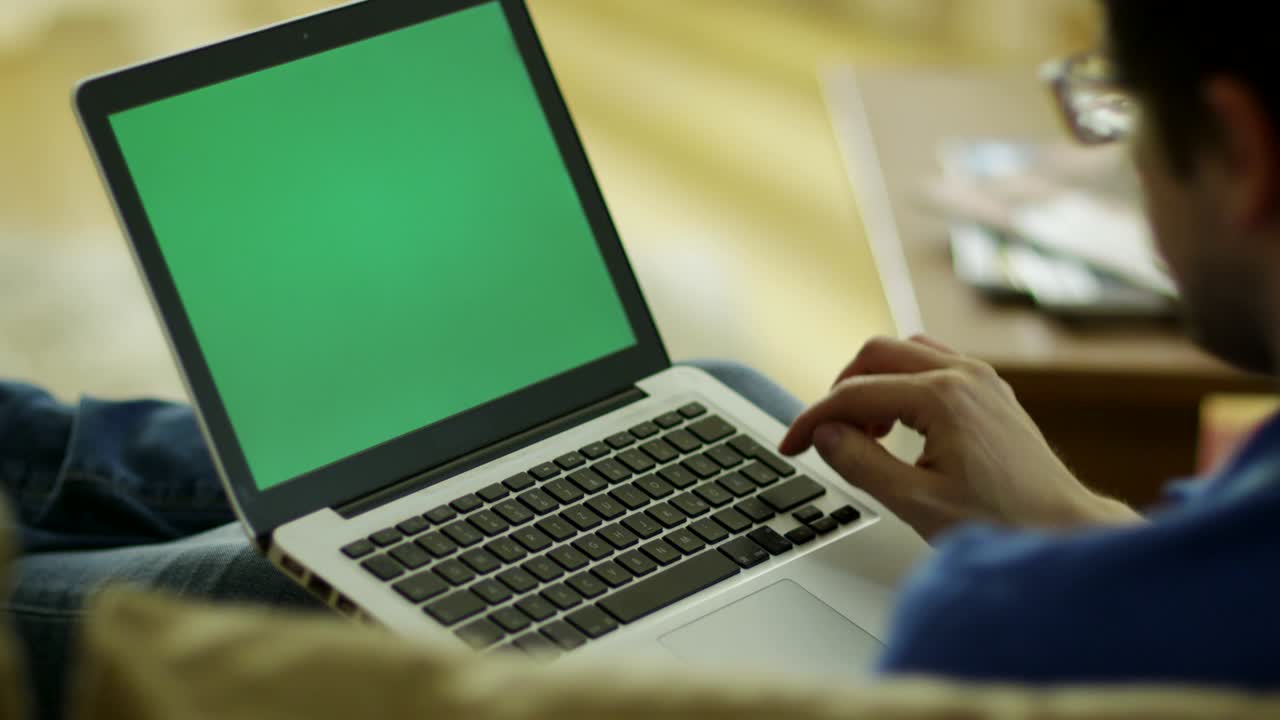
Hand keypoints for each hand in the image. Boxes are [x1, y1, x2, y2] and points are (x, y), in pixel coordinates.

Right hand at [779, 336, 1139, 540]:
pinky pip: (932, 363)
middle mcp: (964, 375)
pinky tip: (898, 426)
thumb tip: (825, 435)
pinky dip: (901, 384)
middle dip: (839, 391)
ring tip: (862, 433)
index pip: (856, 394)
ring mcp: (981, 379)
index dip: (813, 419)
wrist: (1066, 531)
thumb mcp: (917, 503)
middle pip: (876, 354)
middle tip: (823, 434)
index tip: (791, 446)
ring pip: (904, 352)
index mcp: (943, 397)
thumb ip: (862, 464)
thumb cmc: (1004, 523)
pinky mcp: (991, 391)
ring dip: (871, 383)